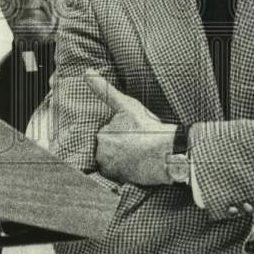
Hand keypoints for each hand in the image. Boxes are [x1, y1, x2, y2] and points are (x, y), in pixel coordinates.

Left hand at [83, 70, 175, 185]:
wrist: (167, 153)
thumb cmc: (147, 127)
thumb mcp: (126, 104)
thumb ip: (104, 89)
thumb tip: (87, 72)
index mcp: (101, 136)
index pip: (107, 135)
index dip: (122, 133)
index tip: (135, 133)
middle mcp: (102, 155)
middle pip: (110, 149)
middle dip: (122, 146)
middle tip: (140, 142)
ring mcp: (112, 170)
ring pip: (116, 162)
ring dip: (125, 159)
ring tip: (141, 153)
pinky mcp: (122, 181)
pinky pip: (122, 174)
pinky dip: (130, 170)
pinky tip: (140, 164)